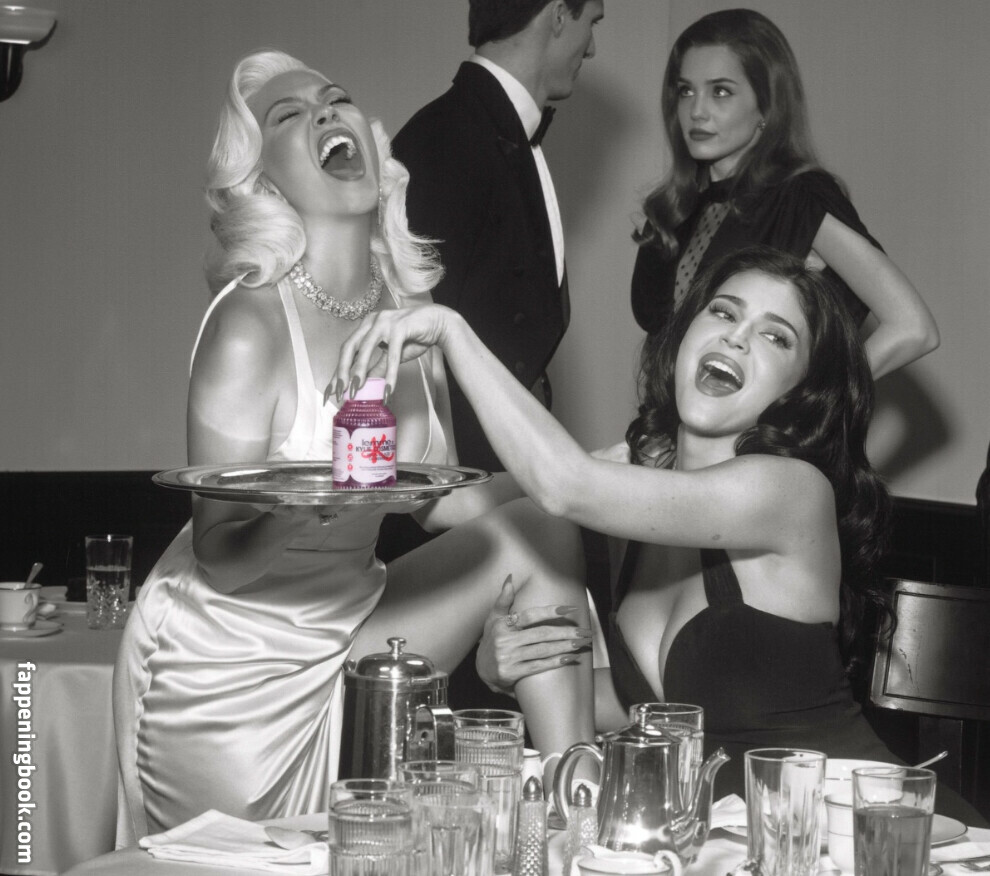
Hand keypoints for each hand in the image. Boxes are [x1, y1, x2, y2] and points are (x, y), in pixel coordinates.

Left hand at [327, 304, 456, 404]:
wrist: (438, 323)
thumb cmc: (414, 337)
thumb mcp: (391, 354)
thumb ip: (376, 366)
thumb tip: (362, 384)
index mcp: (366, 326)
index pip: (346, 350)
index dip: (337, 371)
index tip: (330, 391)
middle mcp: (372, 321)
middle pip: (349, 347)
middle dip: (342, 371)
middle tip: (339, 392)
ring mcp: (385, 322)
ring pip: (366, 349)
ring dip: (359, 371)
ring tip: (355, 391)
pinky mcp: (400, 327)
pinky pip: (392, 355)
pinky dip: (390, 374)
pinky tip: (388, 390)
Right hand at [475, 575, 592, 695]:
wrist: (481, 670)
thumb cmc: (492, 640)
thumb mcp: (493, 618)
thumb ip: (503, 599)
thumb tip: (510, 578)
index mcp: (503, 625)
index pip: (530, 616)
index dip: (551, 611)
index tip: (570, 609)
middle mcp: (505, 640)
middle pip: (541, 634)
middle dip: (566, 632)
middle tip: (584, 631)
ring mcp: (508, 658)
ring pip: (542, 650)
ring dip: (564, 646)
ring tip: (581, 643)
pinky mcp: (511, 673)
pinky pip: (538, 666)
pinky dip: (555, 662)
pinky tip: (569, 658)